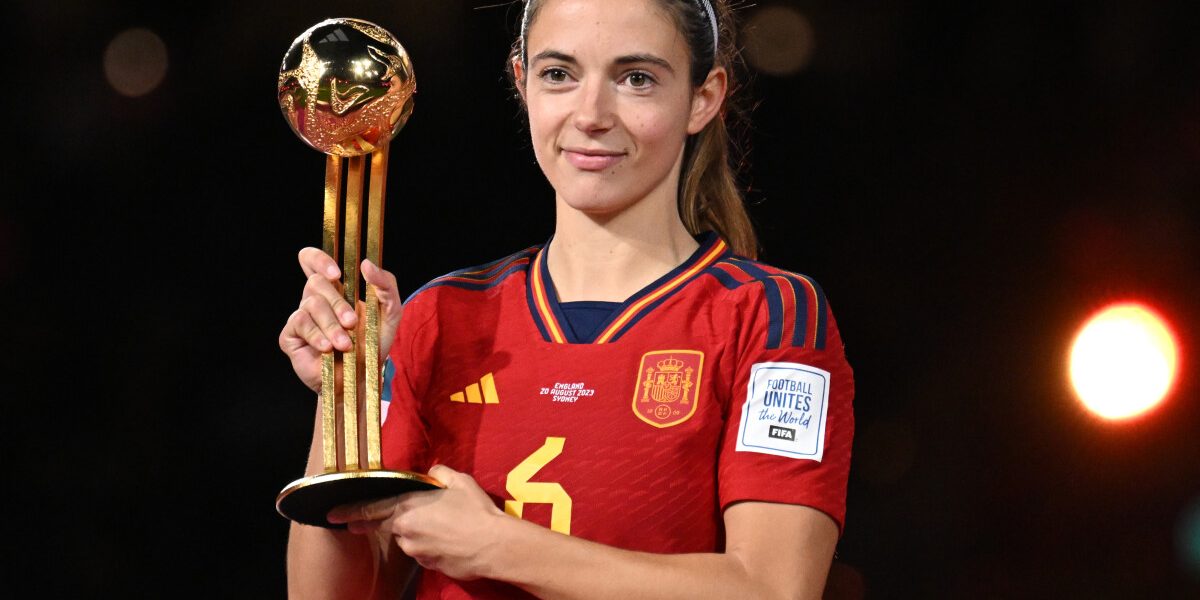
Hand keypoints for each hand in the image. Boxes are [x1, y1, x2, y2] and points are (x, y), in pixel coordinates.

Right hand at [278, 247, 403, 391]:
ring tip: (344, 345)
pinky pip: (299, 324)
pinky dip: (317, 336)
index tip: (336, 272)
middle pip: (315, 282)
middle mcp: (315, 300)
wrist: (360, 380)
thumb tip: (366, 265)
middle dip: (337, 304)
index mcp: (335, 289)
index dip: (318, 259)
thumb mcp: (391, 313)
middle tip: (352, 324)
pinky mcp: (290, 336)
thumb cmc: (373, 345)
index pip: (313, 261)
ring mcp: (301, 316)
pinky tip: (327, 348)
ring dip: (331, 326)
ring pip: (310, 304)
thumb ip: (386, 285)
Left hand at [328, 465, 507, 580]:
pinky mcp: (429, 565)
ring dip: (418, 532)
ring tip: (445, 525)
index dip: (350, 511)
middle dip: (382, 522)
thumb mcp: (459, 482)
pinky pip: (424, 552)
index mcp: (409, 507)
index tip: (332, 515)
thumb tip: (432, 472)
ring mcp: (416, 551)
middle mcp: (406, 531)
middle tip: (375, 521)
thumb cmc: (475, 512)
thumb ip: (439, 474)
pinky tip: (451, 539)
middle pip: (390, 525)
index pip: (371, 509)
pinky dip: (432, 545)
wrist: (493, 546)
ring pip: (409, 539)